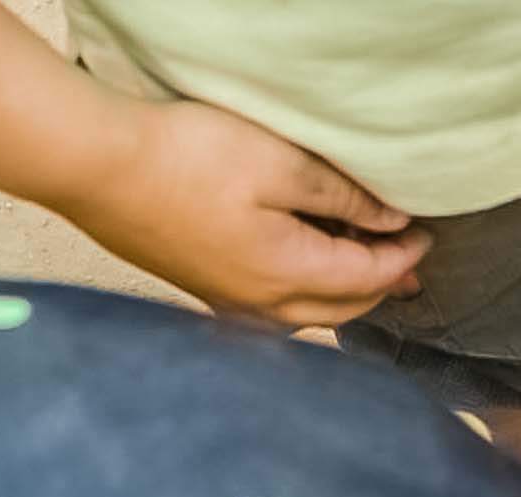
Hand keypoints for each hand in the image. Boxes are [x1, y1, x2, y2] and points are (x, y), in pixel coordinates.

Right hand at [58, 99, 428, 325]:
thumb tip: (392, 222)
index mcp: (289, 275)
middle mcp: (264, 305)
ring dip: (344, 291)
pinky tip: (305, 265)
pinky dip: (306, 290)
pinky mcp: (203, 288)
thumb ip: (344, 197)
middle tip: (407, 262)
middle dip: (381, 285)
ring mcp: (229, 302)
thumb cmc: (186, 159)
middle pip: (344, 308)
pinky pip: (274, 306)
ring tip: (365, 265)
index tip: (424, 234)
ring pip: (309, 313)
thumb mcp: (282, 163)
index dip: (403, 257)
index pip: (369, 278)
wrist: (96, 168)